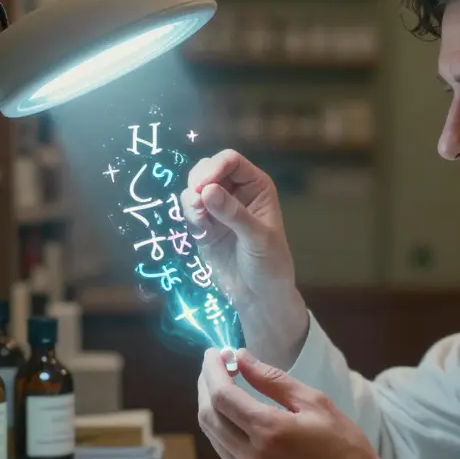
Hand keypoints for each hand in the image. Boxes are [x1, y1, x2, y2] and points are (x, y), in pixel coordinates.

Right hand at [182, 150, 308, 367]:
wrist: (258, 296)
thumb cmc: (269, 265)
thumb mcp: (257, 238)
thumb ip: (233, 214)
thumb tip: (206, 191)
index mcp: (256, 186)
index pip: (231, 161)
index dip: (214, 168)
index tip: (202, 187)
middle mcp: (237, 192)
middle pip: (208, 169)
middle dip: (198, 182)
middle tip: (196, 204)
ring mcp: (219, 208)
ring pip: (194, 188)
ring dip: (191, 200)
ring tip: (201, 222)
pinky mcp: (205, 225)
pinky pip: (190, 210)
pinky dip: (190, 216)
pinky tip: (201, 232)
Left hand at [197, 348, 408, 458]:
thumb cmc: (344, 446)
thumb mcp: (315, 403)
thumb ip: (273, 380)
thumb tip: (241, 357)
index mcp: (269, 430)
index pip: (222, 395)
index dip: (212, 370)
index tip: (213, 352)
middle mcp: (251, 456)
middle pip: (209, 415)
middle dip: (206, 385)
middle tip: (214, 365)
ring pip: (213, 435)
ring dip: (210, 407)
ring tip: (221, 385)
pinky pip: (225, 452)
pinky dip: (222, 428)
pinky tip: (234, 415)